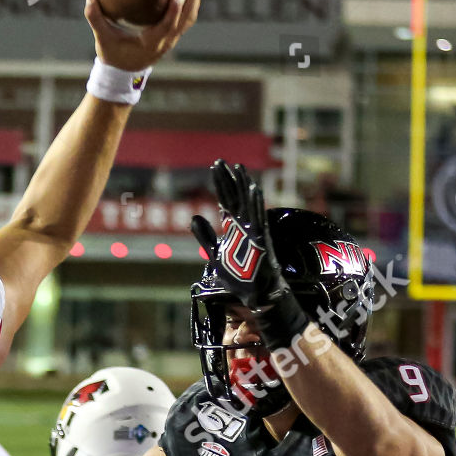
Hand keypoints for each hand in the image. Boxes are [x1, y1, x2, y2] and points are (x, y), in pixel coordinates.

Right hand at [85, 0, 200, 71]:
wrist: (123, 73)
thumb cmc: (113, 55)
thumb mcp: (103, 39)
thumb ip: (95, 18)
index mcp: (151, 43)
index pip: (167, 27)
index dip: (173, 11)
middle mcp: (165, 42)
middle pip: (185, 21)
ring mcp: (170, 40)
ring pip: (188, 20)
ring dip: (194, 0)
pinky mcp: (171, 36)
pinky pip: (185, 21)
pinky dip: (189, 5)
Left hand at [191, 160, 307, 348]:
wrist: (255, 294)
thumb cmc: (239, 276)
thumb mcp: (215, 254)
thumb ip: (205, 236)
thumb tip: (193, 217)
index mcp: (233, 227)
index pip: (226, 199)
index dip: (221, 183)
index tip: (216, 166)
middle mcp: (244, 225)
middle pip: (236, 197)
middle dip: (229, 179)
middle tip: (221, 162)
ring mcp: (254, 232)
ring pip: (248, 204)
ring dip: (243, 186)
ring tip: (238, 168)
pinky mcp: (261, 241)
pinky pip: (259, 220)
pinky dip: (256, 205)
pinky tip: (253, 190)